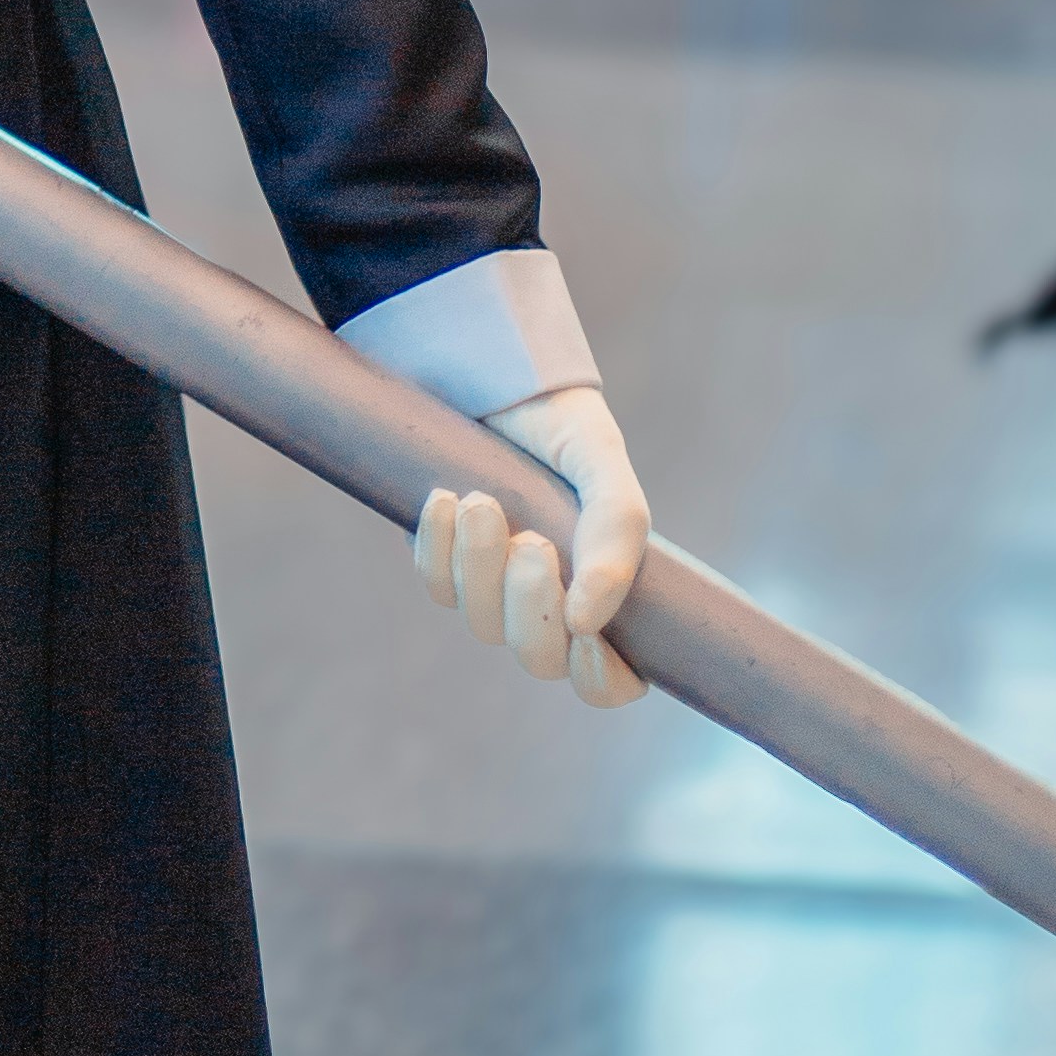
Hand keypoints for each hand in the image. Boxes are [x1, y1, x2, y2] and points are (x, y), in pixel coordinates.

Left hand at [413, 383, 646, 708]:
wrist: (487, 374)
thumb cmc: (559, 424)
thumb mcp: (599, 461)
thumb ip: (618, 527)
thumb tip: (588, 617)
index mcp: (606, 593)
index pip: (611, 682)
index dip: (601, 678)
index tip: (585, 631)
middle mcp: (551, 604)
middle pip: (539, 659)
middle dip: (530, 608)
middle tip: (531, 542)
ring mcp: (494, 589)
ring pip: (482, 624)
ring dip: (481, 568)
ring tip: (481, 501)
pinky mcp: (446, 564)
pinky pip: (437, 585)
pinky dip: (438, 549)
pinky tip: (443, 498)